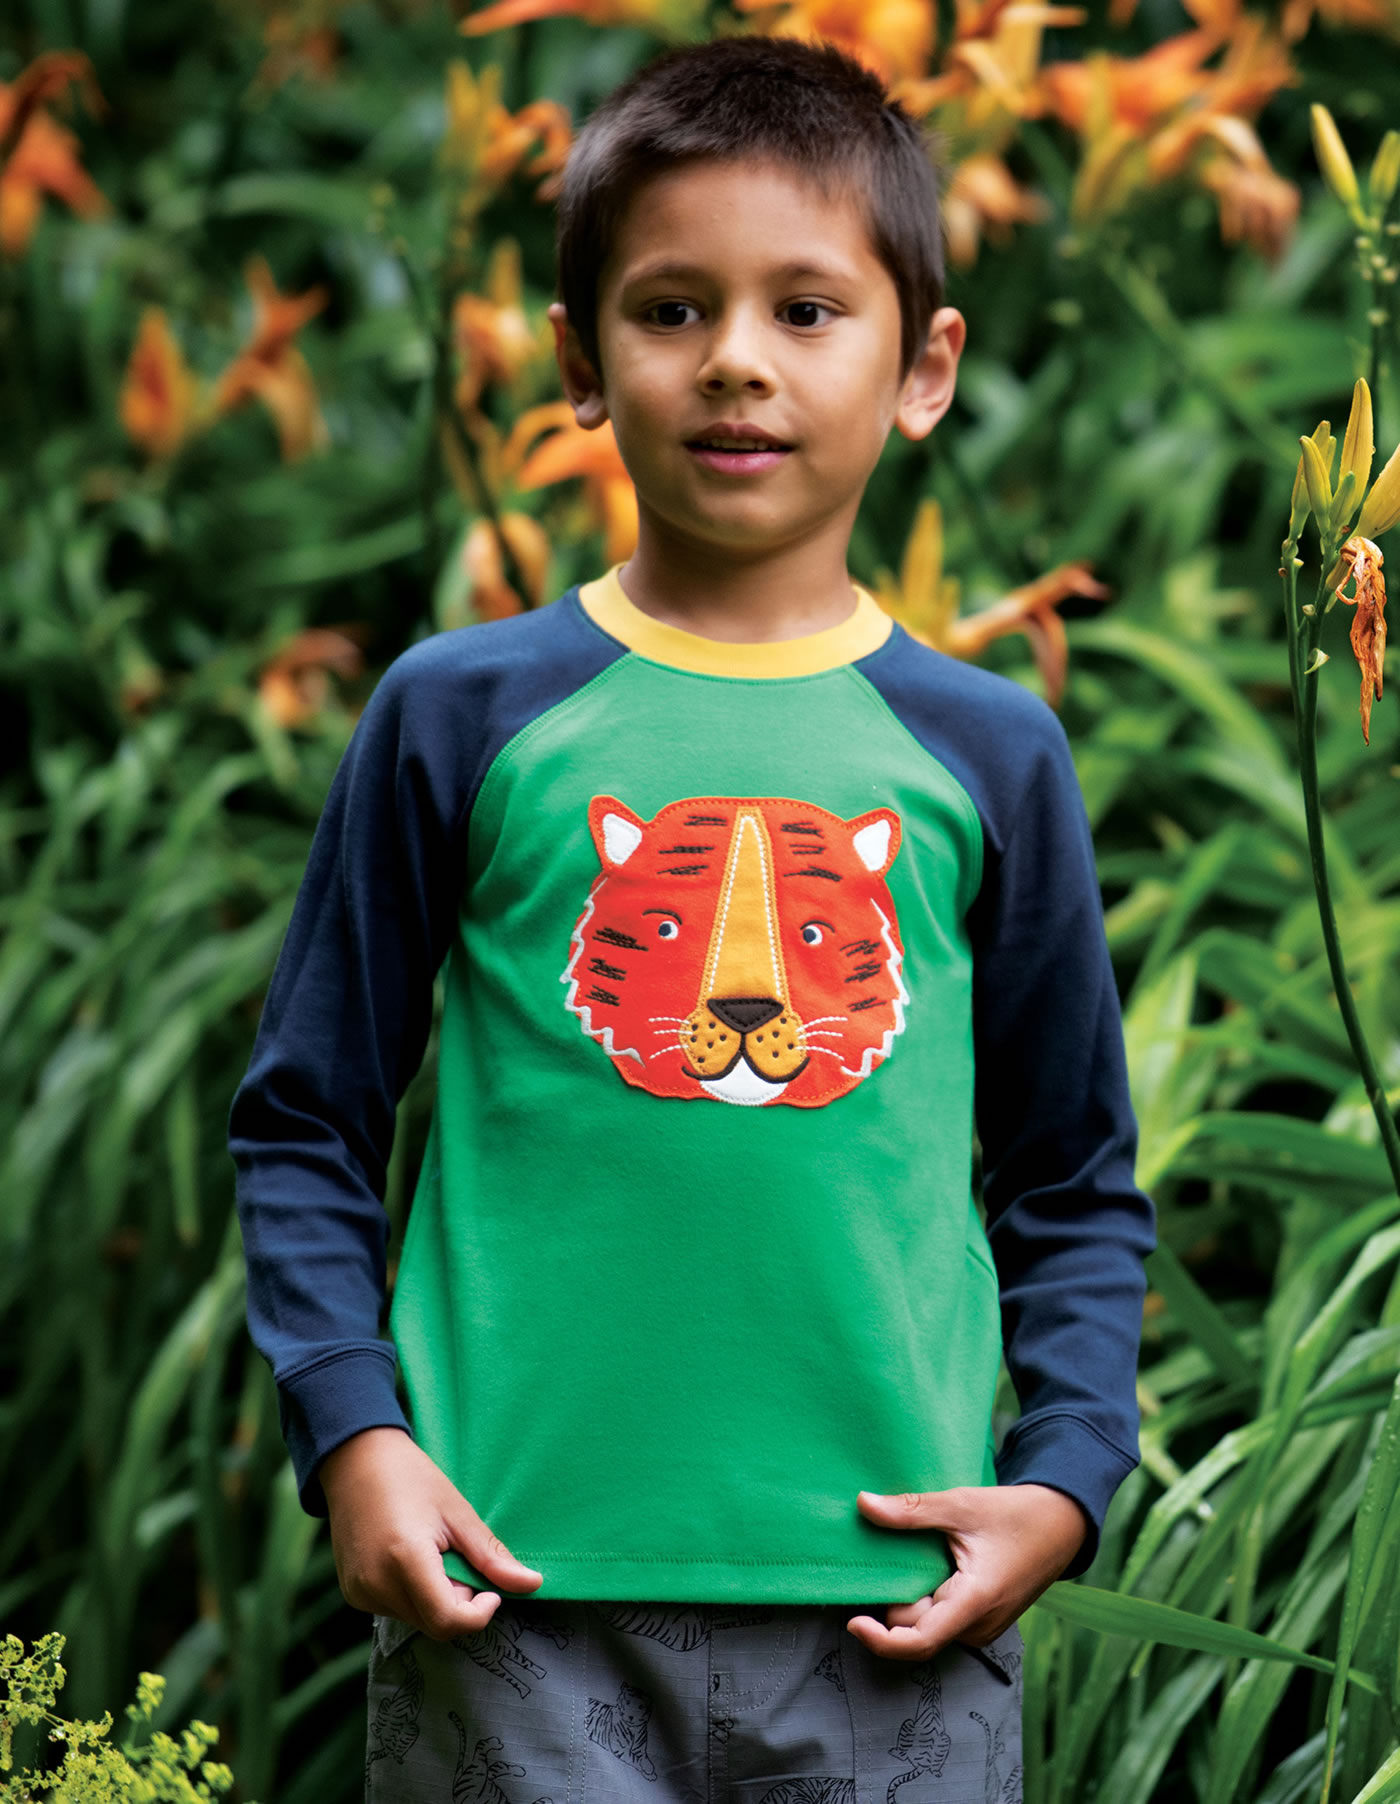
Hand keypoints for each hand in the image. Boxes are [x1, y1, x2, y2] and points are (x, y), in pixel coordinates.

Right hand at [319, 1427, 542, 1640]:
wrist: (356, 1461)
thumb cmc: (412, 1478)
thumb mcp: (457, 1512)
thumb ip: (491, 1556)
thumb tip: (534, 1584)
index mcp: (405, 1560)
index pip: (448, 1621)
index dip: (479, 1615)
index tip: (492, 1590)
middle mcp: (377, 1584)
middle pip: (435, 1624)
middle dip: (460, 1603)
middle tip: (460, 1561)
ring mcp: (361, 1593)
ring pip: (417, 1620)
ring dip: (437, 1599)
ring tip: (433, 1554)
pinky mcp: (353, 1594)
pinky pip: (396, 1610)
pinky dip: (415, 1596)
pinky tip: (411, 1559)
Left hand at [846, 1482, 1086, 1661]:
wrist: (1062, 1524)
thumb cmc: (1015, 1514)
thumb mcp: (961, 1505)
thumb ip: (911, 1511)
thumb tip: (862, 1504)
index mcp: (974, 1602)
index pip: (918, 1641)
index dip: (880, 1639)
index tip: (852, 1620)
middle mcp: (978, 1626)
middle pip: (916, 1627)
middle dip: (892, 1600)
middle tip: (880, 1557)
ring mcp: (982, 1627)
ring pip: (928, 1624)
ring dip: (910, 1597)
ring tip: (906, 1556)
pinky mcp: (982, 1620)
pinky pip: (942, 1618)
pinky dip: (926, 1597)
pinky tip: (925, 1564)